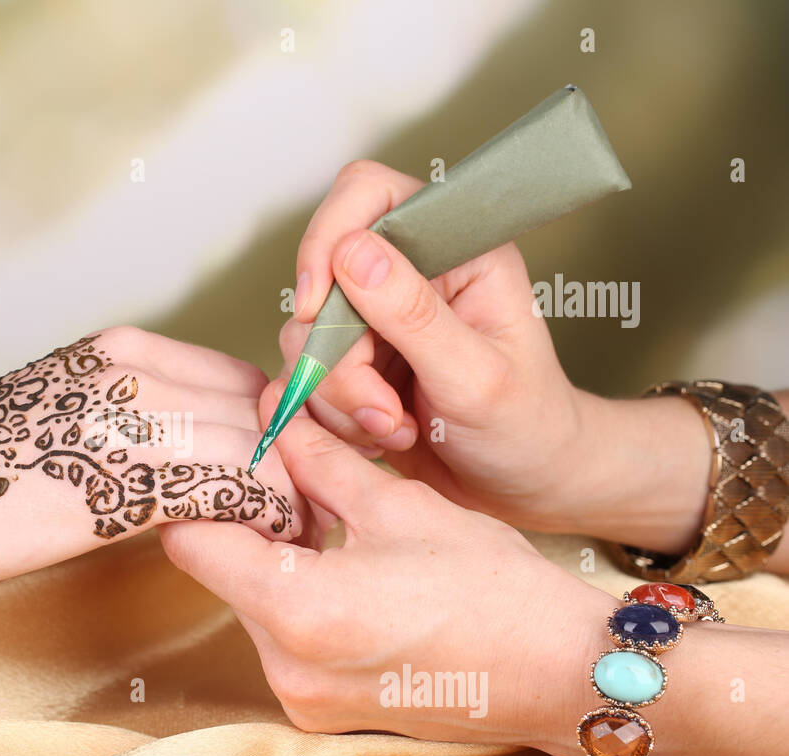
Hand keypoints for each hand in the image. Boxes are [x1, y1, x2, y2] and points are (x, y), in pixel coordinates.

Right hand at [0, 326, 303, 592]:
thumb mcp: (55, 417)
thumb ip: (124, 422)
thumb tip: (187, 463)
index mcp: (120, 349)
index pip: (238, 378)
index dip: (274, 429)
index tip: (286, 475)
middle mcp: (135, 368)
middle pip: (261, 408)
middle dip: (296, 462)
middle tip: (307, 516)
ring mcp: (132, 417)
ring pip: (261, 447)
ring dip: (289, 498)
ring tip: (294, 541)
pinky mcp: (126, 478)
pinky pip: (235, 490)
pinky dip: (263, 522)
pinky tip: (261, 551)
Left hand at [160, 405, 613, 752]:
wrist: (561, 673)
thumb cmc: (495, 590)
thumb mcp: (398, 505)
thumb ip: (319, 460)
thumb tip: (275, 419)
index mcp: (297, 611)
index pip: (194, 544)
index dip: (206, 494)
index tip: (230, 462)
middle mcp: (285, 667)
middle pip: (222, 576)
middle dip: (248, 524)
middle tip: (286, 478)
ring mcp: (302, 697)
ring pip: (252, 608)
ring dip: (275, 563)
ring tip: (326, 522)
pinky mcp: (322, 711)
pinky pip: (283, 642)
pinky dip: (298, 602)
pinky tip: (343, 569)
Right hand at [281, 160, 710, 550]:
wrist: (523, 487)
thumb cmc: (526, 427)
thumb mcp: (477, 377)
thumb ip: (414, 315)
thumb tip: (352, 252)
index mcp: (457, 247)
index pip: (368, 194)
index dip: (328, 241)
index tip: (317, 309)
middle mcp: (410, 273)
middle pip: (322, 284)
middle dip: (339, 360)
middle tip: (384, 413)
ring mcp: (375, 320)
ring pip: (306, 340)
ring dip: (338, 399)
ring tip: (396, 430)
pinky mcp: (353, 365)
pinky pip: (304, 380)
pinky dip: (329, 418)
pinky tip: (380, 438)